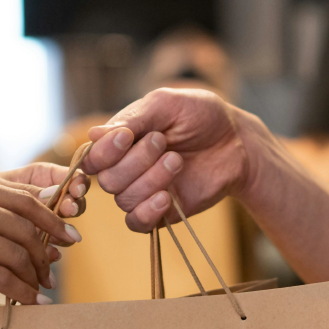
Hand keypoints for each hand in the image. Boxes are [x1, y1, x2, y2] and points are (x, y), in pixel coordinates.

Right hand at [0, 167, 87, 303]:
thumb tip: (27, 222)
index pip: (27, 195)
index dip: (54, 215)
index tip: (70, 232)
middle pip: (29, 224)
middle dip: (50, 246)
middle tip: (58, 265)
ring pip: (19, 253)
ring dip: (36, 274)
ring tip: (42, 286)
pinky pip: (2, 278)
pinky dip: (23, 292)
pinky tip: (31, 301)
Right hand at [83, 88, 252, 231]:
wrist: (237, 141)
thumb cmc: (201, 116)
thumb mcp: (166, 104)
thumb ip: (132, 119)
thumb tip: (93, 135)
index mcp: (120, 142)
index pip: (92, 158)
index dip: (104, 152)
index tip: (127, 137)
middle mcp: (125, 169)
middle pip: (107, 180)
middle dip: (136, 161)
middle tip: (163, 141)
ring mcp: (143, 192)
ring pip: (124, 199)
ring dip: (150, 179)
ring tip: (177, 160)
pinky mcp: (161, 212)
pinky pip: (137, 223)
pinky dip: (147, 211)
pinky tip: (166, 197)